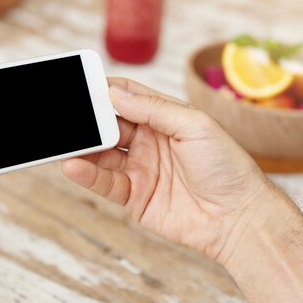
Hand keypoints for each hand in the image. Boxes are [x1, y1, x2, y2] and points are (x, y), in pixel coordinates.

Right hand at [61, 78, 268, 261]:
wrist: (238, 218)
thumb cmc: (227, 167)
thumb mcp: (194, 126)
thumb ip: (154, 109)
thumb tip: (115, 94)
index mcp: (166, 118)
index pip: (129, 98)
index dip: (107, 91)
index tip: (83, 84)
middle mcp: (150, 141)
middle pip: (110, 124)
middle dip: (90, 119)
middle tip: (68, 115)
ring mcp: (141, 168)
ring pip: (102, 153)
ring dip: (83, 147)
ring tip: (64, 142)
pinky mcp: (135, 196)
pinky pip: (105, 182)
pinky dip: (87, 174)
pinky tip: (74, 165)